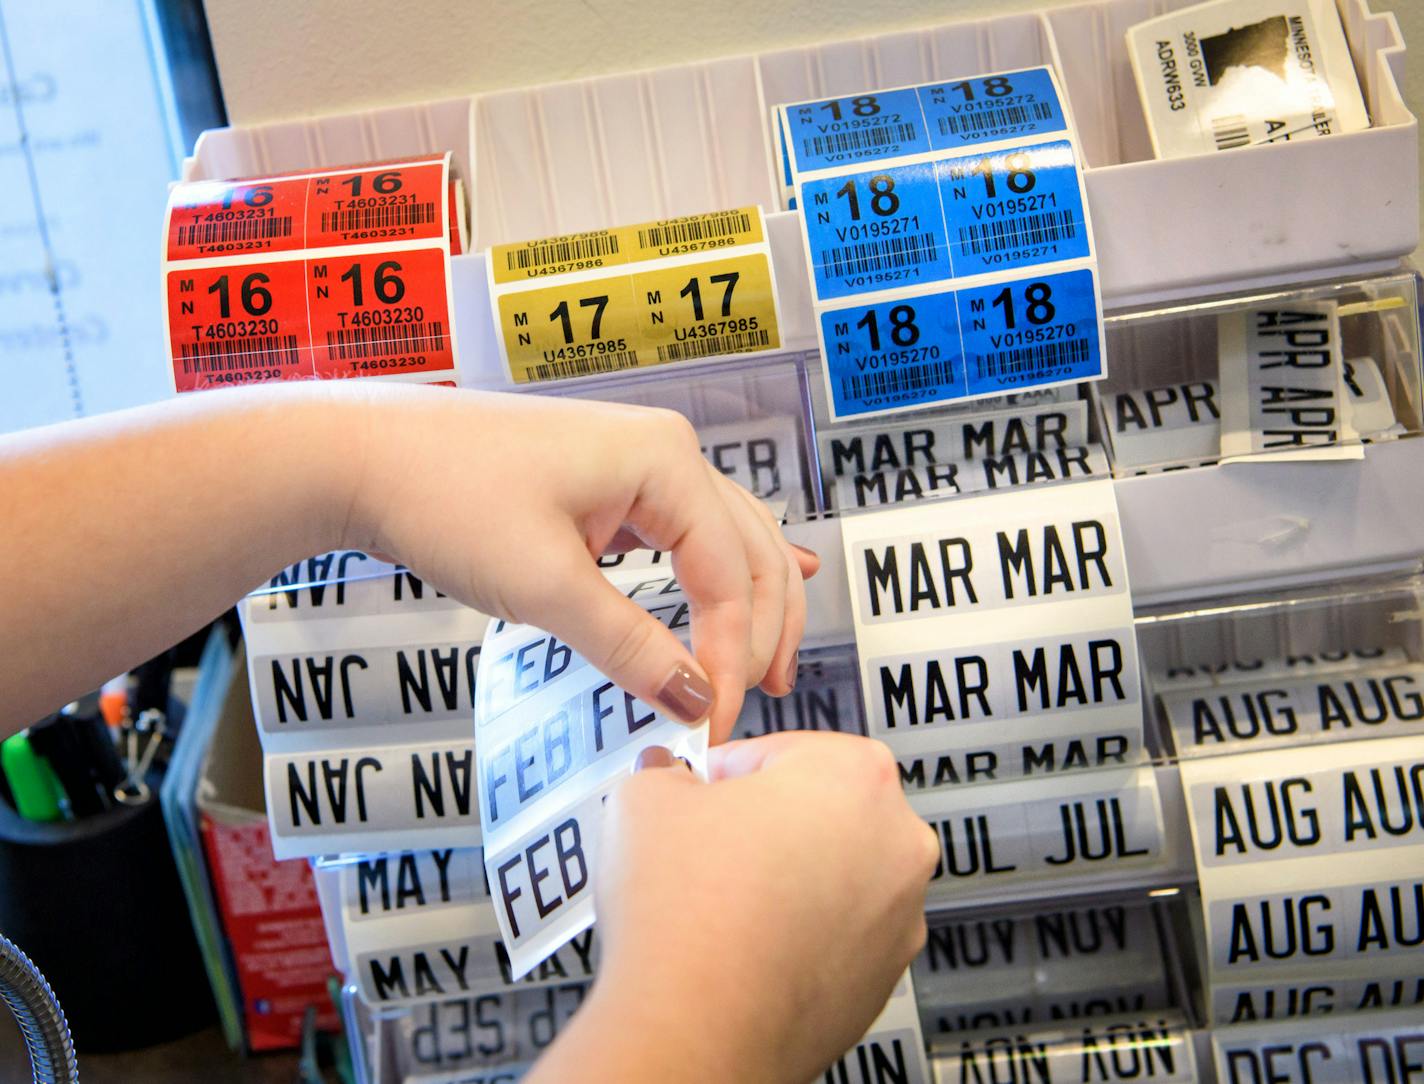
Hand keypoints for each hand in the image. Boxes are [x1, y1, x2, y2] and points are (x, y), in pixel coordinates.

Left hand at [341, 384, 818, 740]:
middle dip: (762, 627)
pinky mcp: (606, 483)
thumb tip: (697, 701)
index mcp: (666, 461)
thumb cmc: (445, 498)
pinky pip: (685, 532)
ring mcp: (636, 462)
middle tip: (757, 700)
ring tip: (765, 663)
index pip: (731, 575)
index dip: (732, 655)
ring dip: (749, 601)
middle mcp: (665, 451)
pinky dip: (716, 572)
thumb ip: (630, 646)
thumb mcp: (545, 585)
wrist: (362, 456)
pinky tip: (741, 587)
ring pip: (726, 538)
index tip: (714, 722)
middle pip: (749, 549)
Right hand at [530, 732, 935, 1082]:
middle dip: (761, 823)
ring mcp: (900, 915)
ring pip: (830, 872)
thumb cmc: (686, 917)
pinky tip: (744, 944)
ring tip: (720, 903)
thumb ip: (665, 771)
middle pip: (815, 808)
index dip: (721, 774)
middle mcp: (898, 841)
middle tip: (703, 847)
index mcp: (856, 773)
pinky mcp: (883, 978)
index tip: (696, 794)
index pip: (776, 751)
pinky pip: (835, 932)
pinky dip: (797, 932)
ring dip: (783, 878)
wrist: (694, 1032)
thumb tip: (665, 777)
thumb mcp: (646, 798)